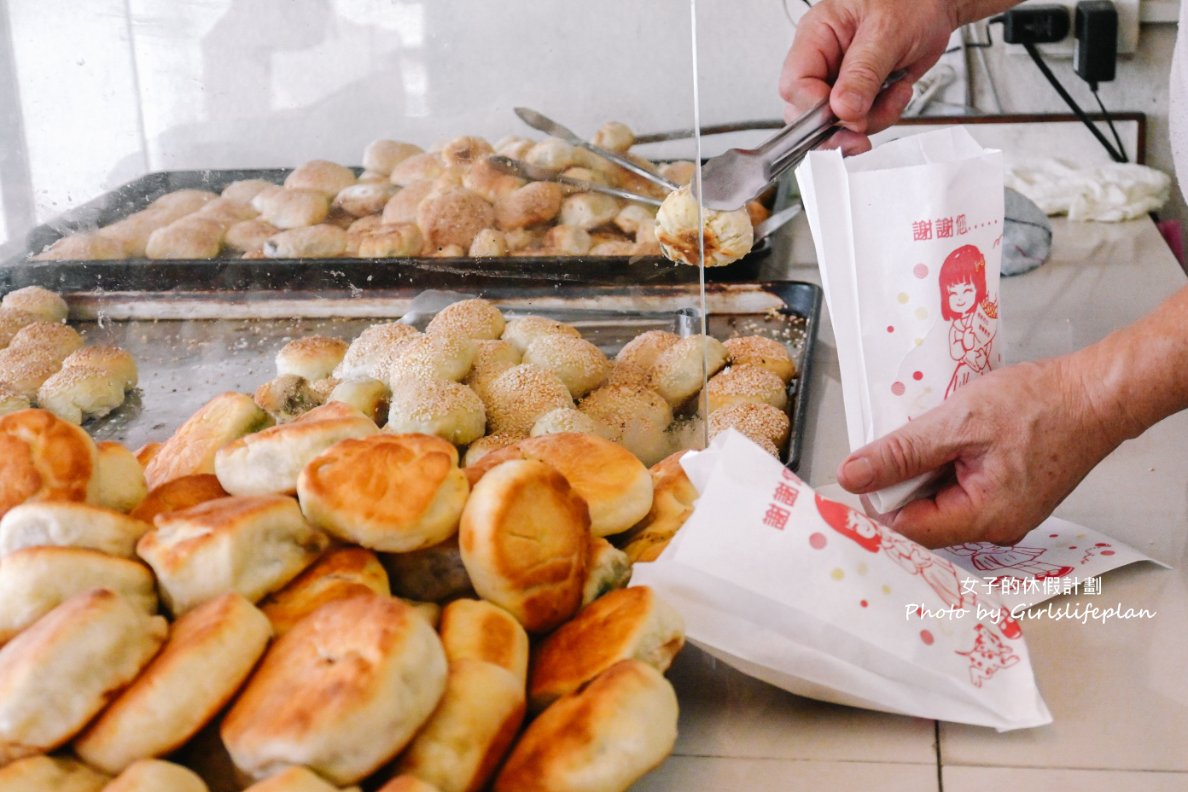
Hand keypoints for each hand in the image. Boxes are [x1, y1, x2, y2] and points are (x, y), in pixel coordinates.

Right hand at [778, 0, 961, 153]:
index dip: (815, 108)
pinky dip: (884, 115)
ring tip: (895, 92)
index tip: (843, 114)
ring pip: (836, 123)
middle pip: (809, 112)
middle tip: (865, 127)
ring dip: (871, 119)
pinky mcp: (860, 94)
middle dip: (840, 125)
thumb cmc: (911, 1)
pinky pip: (861, 121)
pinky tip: (898, 91)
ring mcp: (841, 80)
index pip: (795, 84)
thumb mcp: (886, 32)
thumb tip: (842, 109)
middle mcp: (824, 61)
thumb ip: (863, 72)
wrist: (937, 5)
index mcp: (816, 35)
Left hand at [836, 357, 1126, 546]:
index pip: (906, 530)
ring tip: (921, 439)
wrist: (1095, 394)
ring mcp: (1004, 515)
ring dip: (920, 475)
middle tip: (885, 449)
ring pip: (938, 505)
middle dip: (898, 486)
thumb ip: (901, 452)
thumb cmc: (1038, 404)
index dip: (874, 503)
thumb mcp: (957, 421)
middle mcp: (995, 528)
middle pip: (920, 521)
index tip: (852, 477)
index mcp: (983, 518)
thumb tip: (852, 475)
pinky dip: (943, 469)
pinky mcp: (1008, 498)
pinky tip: (943, 443)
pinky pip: (960, 492)